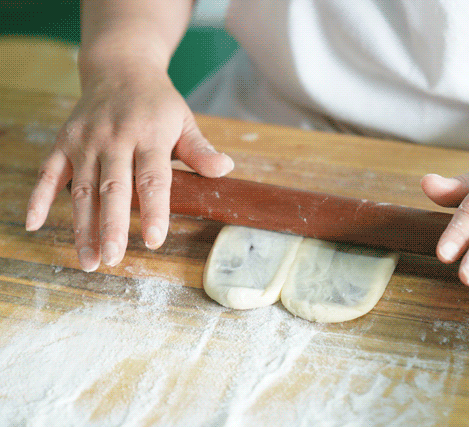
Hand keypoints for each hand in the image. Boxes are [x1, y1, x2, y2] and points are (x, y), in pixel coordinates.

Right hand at [25, 63, 233, 270]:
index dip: (154, 211)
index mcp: (150, 135)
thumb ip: (200, 149)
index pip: (153, 179)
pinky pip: (49, 173)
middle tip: (114, 259)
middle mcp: (115, 139)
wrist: (120, 68)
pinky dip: (40, 198)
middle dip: (111, 227)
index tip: (155, 240)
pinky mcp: (64, 142)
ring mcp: (86, 141)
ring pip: (82, 189)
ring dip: (82, 227)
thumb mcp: (184, 120)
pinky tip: (35, 225)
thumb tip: (226, 169)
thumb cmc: (158, 102)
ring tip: (89, 260)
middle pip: (113, 188)